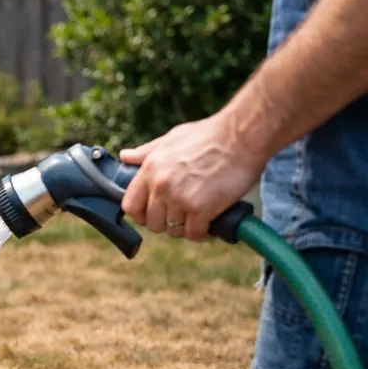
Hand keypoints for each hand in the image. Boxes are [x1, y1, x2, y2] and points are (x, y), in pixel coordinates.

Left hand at [119, 113, 268, 240]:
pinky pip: (194, 233)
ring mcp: (179, 198)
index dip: (141, 214)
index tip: (154, 213)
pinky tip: (210, 224)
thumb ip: (146, 152)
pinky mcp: (200, 209)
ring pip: (173, 230)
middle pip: (152, 223)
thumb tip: (125, 157)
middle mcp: (160, 186)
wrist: (243, 135)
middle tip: (183, 215)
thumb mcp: (171, 138)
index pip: (130, 206)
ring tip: (199, 217)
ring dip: (186, 227)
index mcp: (150, 169)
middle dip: (166, 222)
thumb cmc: (210, 135)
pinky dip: (202, 233)